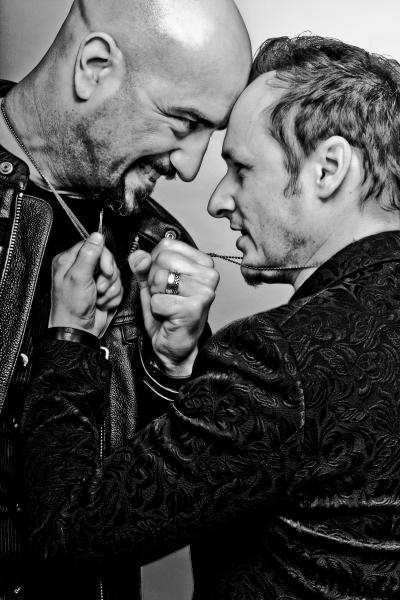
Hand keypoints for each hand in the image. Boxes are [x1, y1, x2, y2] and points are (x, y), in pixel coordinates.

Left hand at [49, 232, 122, 337]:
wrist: (79, 331)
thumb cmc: (71, 308)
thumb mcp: (78, 277)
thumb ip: (89, 254)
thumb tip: (97, 236)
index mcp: (69, 260)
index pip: (94, 246)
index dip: (104, 258)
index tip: (104, 270)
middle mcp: (81, 269)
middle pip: (108, 260)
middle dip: (107, 277)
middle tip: (99, 287)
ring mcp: (94, 281)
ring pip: (115, 275)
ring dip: (110, 289)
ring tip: (99, 297)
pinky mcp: (104, 292)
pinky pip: (118, 288)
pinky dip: (113, 297)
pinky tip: (102, 302)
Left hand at [129, 239, 218, 376]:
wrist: (176, 346)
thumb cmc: (168, 314)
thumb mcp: (151, 284)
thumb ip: (143, 266)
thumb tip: (139, 256)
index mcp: (202, 262)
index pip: (166, 245)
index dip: (154, 263)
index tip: (165, 281)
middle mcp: (209, 273)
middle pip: (162, 259)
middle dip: (154, 280)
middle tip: (166, 296)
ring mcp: (205, 290)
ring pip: (159, 278)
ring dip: (156, 295)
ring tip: (168, 305)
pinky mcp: (195, 308)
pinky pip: (158, 300)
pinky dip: (157, 310)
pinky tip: (169, 316)